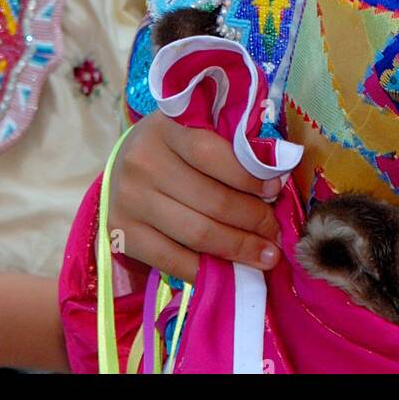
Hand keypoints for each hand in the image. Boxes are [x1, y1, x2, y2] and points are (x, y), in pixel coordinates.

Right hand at [106, 111, 287, 283]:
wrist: (121, 170)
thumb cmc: (172, 148)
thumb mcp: (193, 131)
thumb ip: (227, 145)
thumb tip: (276, 179)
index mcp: (164, 127)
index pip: (212, 153)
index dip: (249, 176)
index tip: (276, 190)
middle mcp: (141, 161)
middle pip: (211, 200)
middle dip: (253, 220)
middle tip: (276, 232)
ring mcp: (128, 200)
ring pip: (198, 234)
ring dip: (239, 248)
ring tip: (266, 255)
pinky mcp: (122, 233)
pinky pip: (173, 261)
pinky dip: (208, 270)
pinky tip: (231, 272)